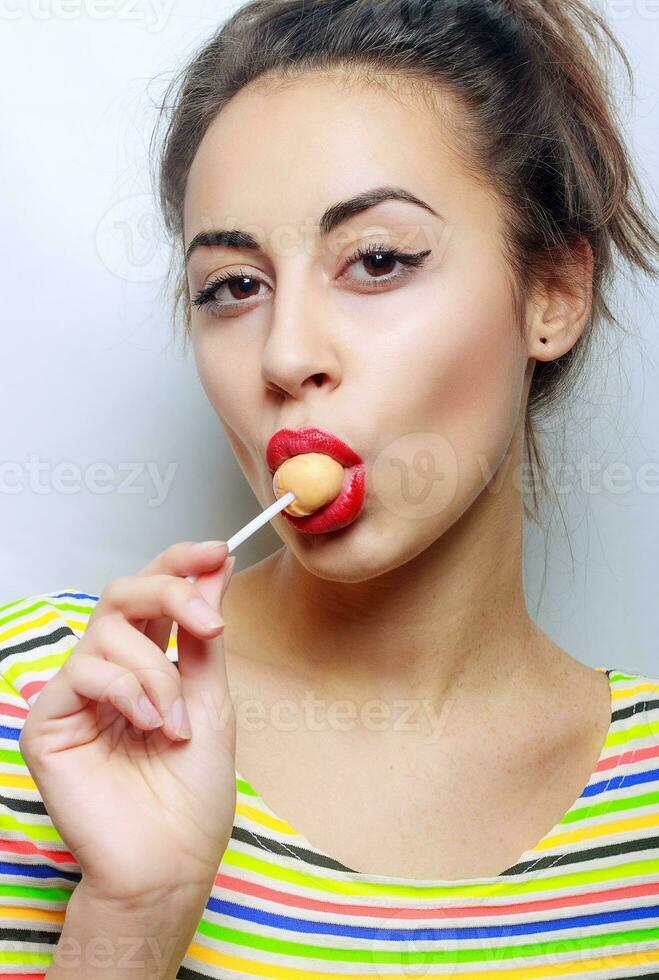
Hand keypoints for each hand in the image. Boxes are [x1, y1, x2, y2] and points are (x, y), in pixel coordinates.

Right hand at [19, 541, 237, 906]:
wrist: (171, 861)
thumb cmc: (193, 792)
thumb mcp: (212, 700)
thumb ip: (204, 635)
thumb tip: (215, 568)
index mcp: (149, 662)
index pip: (153, 593)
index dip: (181, 562)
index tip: (218, 550)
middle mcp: (110, 670)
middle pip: (122, 593)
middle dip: (171, 595)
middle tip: (210, 624)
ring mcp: (77, 695)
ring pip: (109, 633)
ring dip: (157, 673)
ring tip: (175, 723)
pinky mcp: (49, 722)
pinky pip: (84, 670)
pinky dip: (127, 690)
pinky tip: (149, 725)